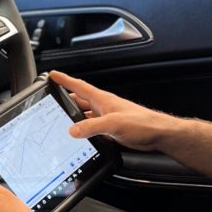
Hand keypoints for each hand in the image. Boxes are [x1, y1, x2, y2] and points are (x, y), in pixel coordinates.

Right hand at [49, 70, 176, 151]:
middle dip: (65, 99)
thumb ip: (92, 127)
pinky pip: (93, 128)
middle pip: (79, 101)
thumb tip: (72, 130)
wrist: (158, 134)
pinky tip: (80, 136)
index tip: (52, 75)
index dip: (64, 80)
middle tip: (52, 99)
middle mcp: (103, 107)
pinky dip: (84, 130)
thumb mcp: (113, 123)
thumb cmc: (142, 123)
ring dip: (74, 117)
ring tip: (61, 120)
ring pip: (85, 115)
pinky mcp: (111, 130)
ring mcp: (107, 118)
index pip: (79, 86)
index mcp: (102, 99)